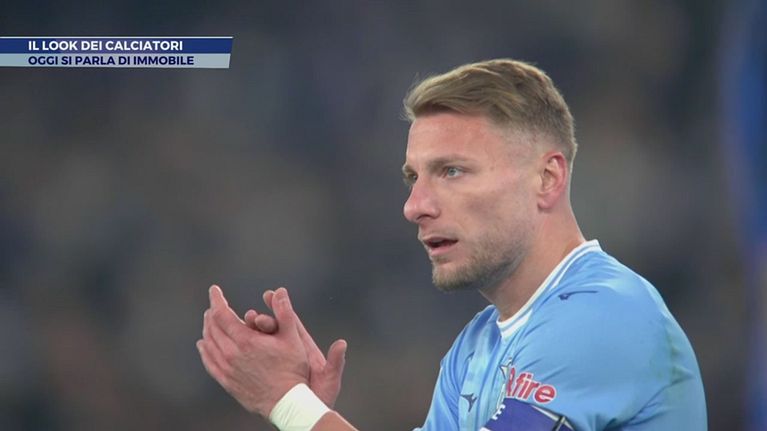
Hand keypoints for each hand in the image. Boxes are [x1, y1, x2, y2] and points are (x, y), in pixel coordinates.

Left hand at [197, 285, 308, 416]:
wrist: (286, 401)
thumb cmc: (292, 369)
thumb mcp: (293, 338)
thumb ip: (285, 312)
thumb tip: (280, 292)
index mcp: (246, 341)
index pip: (222, 314)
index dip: (216, 300)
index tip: (214, 290)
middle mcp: (232, 354)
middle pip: (212, 328)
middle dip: (212, 313)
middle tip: (214, 305)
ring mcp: (227, 369)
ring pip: (209, 344)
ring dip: (207, 329)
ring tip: (210, 321)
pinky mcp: (227, 381)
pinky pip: (209, 362)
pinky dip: (204, 350)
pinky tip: (203, 345)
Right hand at [244, 290, 346, 407]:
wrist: (307, 413)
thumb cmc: (321, 395)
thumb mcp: (329, 378)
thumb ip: (336, 362)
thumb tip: (342, 344)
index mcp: (302, 347)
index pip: (290, 323)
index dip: (279, 308)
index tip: (269, 295)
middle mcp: (286, 350)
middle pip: (270, 329)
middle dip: (260, 320)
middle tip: (252, 317)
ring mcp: (273, 359)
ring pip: (257, 340)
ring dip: (249, 330)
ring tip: (243, 324)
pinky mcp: (262, 370)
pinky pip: (250, 355)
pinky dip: (241, 347)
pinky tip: (230, 342)